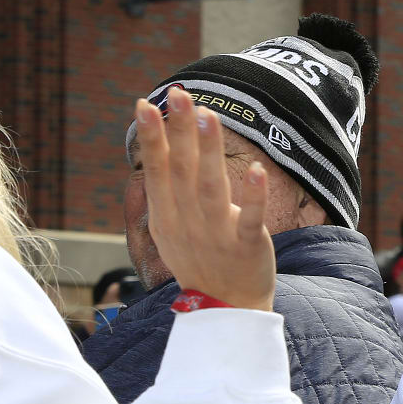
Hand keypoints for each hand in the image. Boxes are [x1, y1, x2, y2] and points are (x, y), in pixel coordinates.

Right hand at [136, 89, 275, 310]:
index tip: (146, 104)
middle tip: (178, 93)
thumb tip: (158, 147)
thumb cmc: (200, 260)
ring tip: (208, 117)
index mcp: (167, 217)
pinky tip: (256, 169)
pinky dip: (252, 196)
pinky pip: (249, 218)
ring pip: (211, 188)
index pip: (158, 171)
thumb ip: (166, 191)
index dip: (152, 138)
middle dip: (179, 131)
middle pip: (182, 171)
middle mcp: (187, 223)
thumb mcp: (170, 229)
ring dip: (209, 152)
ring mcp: (217, 235)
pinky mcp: (247, 246)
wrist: (226, 310)